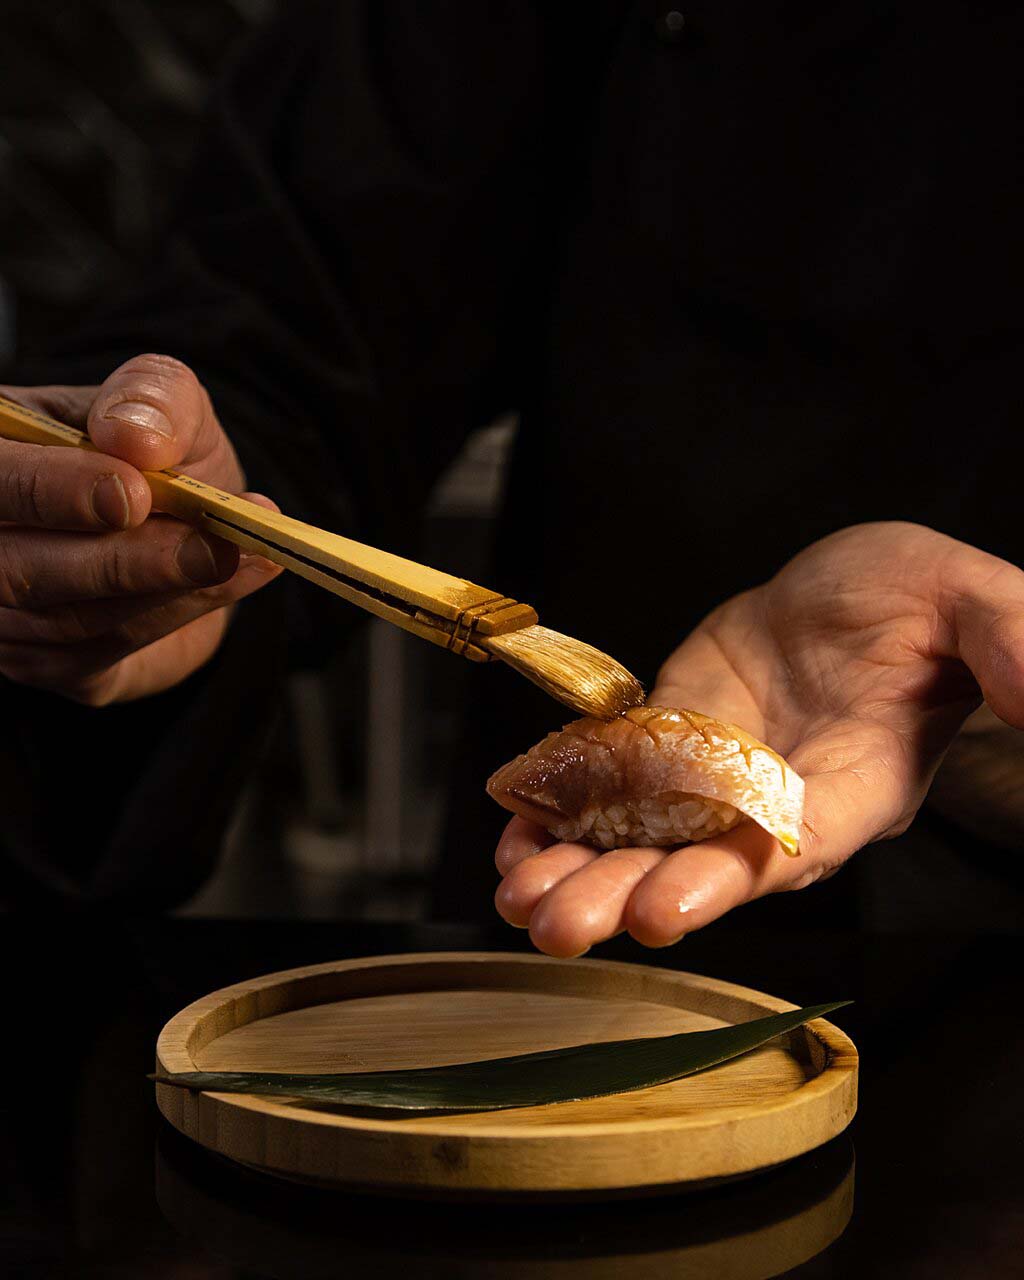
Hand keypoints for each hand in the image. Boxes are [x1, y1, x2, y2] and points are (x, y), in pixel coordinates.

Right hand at [0, 353, 281, 703]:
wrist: (185, 525)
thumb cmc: (156, 454)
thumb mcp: (165, 401)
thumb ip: (152, 397)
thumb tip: (131, 434)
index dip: (48, 489)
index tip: (132, 492)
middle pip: (14, 570)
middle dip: (122, 561)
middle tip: (212, 547)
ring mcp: (5, 613)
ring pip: (69, 619)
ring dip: (170, 589)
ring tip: (243, 552)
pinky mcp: (47, 663)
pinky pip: (105, 651)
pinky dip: (180, 612)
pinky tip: (238, 577)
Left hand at [494, 522, 1023, 954]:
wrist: (851, 589)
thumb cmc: (920, 599)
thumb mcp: (970, 606)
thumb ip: (1008, 650)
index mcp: (857, 785)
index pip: (793, 847)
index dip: (730, 880)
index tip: (664, 908)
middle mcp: (778, 803)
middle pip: (701, 865)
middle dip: (627, 896)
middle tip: (557, 924)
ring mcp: (716, 779)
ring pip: (644, 841)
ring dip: (578, 872)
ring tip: (517, 896)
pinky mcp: (670, 745)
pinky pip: (611, 793)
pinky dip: (561, 816)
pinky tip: (514, 840)